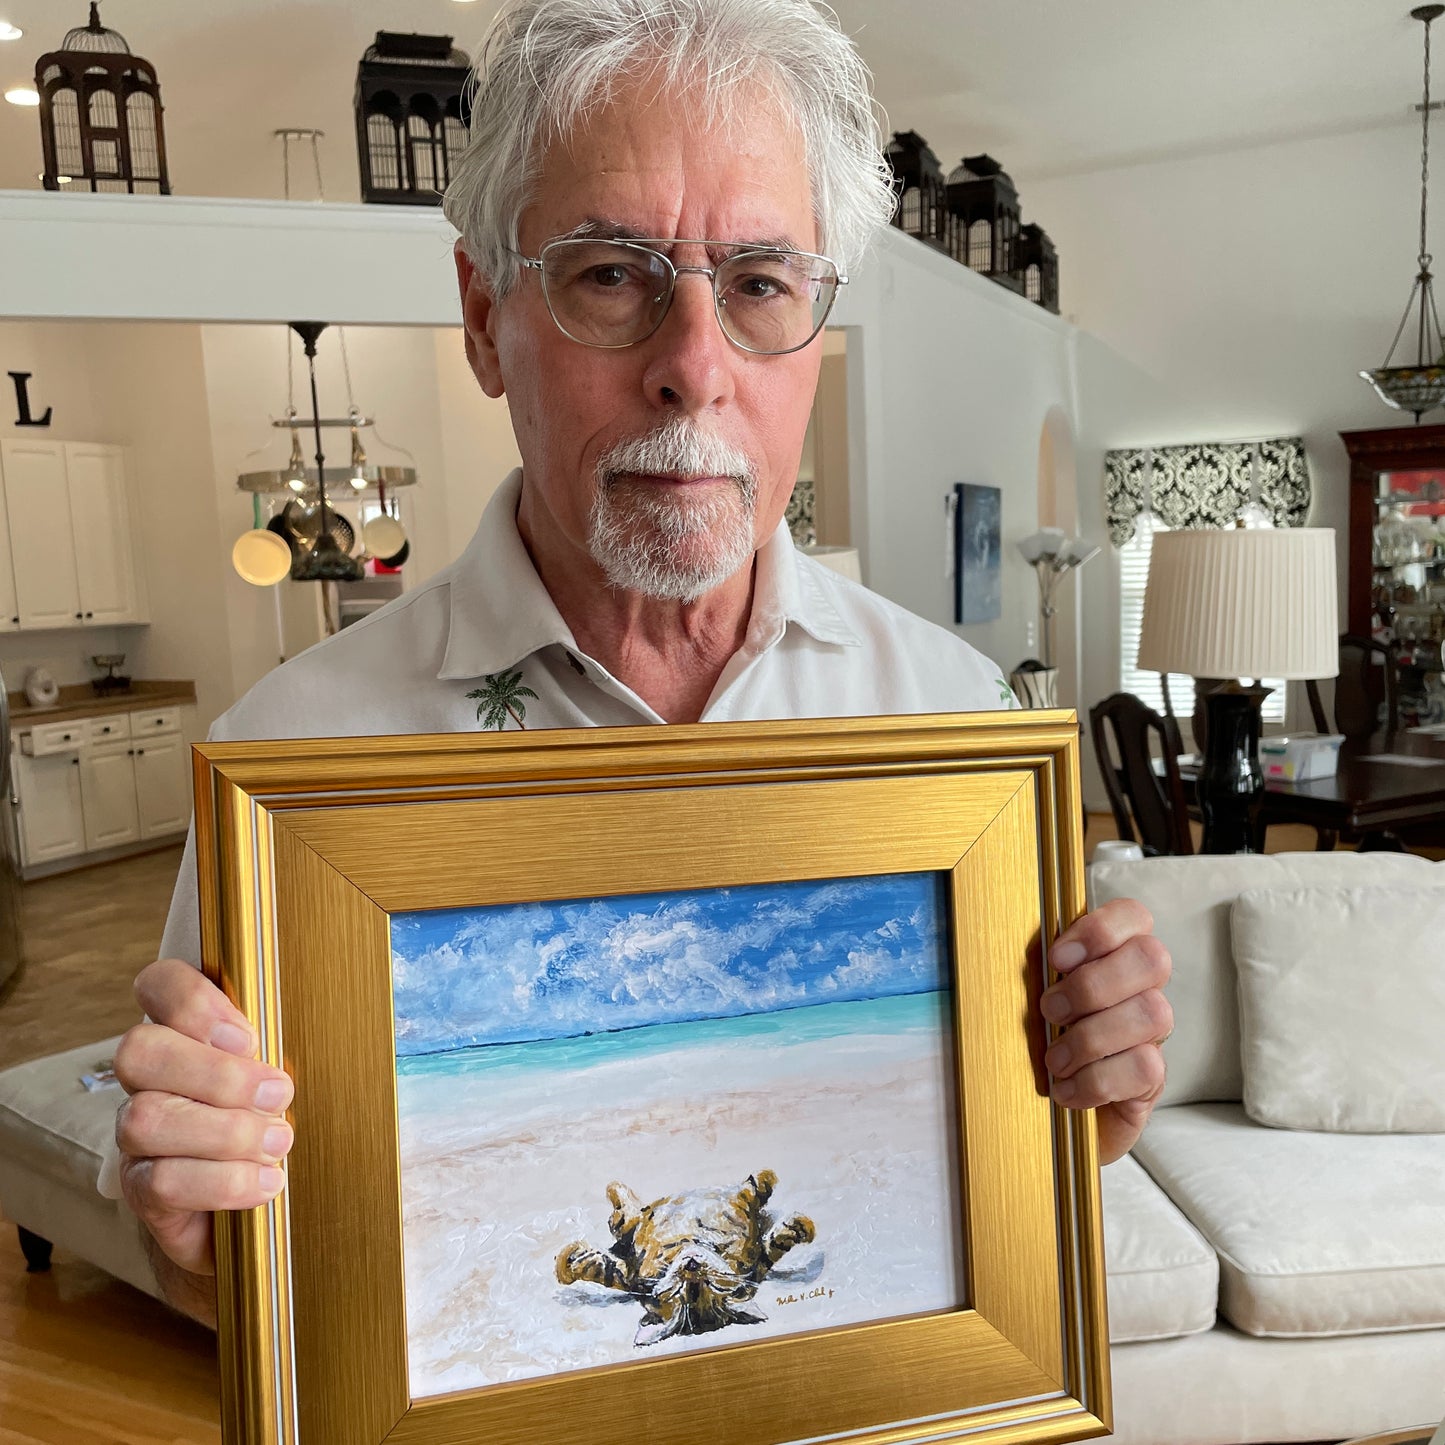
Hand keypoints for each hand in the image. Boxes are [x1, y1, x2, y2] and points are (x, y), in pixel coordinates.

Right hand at [113, 959, 293, 1282]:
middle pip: (140, 1051)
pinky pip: (162, 1181)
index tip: (251, 1037)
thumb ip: (288, 1044)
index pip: (159, 985)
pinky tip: (267, 1182)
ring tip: (279, 1143)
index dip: (192, 1002)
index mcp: (184, 1034)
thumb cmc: (275, 1124)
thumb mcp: (285, 1075)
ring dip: (224, 1131)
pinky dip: (223, 1182)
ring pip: (144, 1118)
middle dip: (216, 1073)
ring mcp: (137, 1136)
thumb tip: (341, 1019)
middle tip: (279, 1094)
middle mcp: (149, 1080)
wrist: (254, 1217)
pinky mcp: (142, 1191)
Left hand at [1040, 898, 1171, 1164]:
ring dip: (1091, 1036)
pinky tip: (1066, 1090)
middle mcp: (1142, 990)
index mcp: (1112, 958)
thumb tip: (1009, 944)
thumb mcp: (1029, 999)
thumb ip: (1036, 969)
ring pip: (1152, 1013)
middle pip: (1152, 959)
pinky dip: (1095, 1080)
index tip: (1057, 957)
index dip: (1100, 929)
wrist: (1044, 1117)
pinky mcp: (1152, 1080)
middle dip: (1094, 983)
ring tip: (1054, 1059)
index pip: (1134, 917)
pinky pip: (1144, 1068)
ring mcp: (1151, 1035)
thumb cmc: (1034, 1044)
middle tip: (1051, 1009)